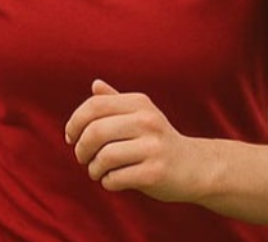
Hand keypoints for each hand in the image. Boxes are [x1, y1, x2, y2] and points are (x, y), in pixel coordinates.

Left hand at [65, 80, 204, 203]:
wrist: (196, 167)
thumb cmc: (159, 140)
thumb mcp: (141, 115)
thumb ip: (115, 101)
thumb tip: (95, 85)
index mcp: (139, 103)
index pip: (94, 106)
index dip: (75, 122)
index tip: (71, 136)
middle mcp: (147, 121)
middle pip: (95, 131)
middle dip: (81, 148)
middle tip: (82, 157)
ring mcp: (153, 147)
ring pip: (104, 157)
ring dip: (93, 168)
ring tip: (97, 171)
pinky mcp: (155, 173)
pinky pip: (116, 178)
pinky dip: (107, 182)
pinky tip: (113, 180)